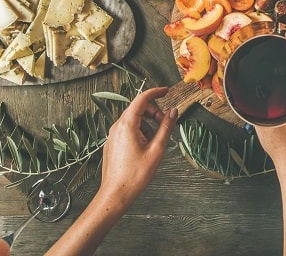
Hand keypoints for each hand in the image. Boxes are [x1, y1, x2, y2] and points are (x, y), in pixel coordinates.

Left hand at [96, 87, 176, 209]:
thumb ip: (165, 128)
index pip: (142, 99)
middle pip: (138, 108)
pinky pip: (128, 129)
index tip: (166, 91)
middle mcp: (117, 126)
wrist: (115, 194)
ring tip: (155, 142)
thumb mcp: (156, 150)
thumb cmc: (134, 175)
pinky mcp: (112, 143)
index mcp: (127, 125)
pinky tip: (146, 147)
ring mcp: (113, 135)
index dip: (155, 92)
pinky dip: (139, 131)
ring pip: (133, 120)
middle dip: (154, 112)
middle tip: (165, 124)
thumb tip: (173, 111)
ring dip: (147, 124)